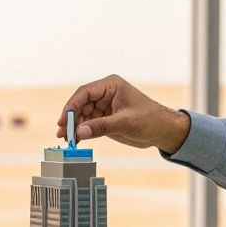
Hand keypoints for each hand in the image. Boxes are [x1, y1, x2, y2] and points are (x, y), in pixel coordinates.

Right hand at [55, 75, 190, 152]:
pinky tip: (76, 140)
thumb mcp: (126, 122)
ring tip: (67, 140)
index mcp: (111, 86)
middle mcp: (105, 94)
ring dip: (74, 127)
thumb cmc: (150, 120)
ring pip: (82, 115)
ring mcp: (104, 107)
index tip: (63, 119)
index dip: (72, 105)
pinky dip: (81, 132)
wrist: (163, 131)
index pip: (85, 92)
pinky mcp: (105, 119)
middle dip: (70, 118)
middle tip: (62, 133)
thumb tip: (80, 132)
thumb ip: (102, 126)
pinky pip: (88, 124)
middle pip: (80, 104)